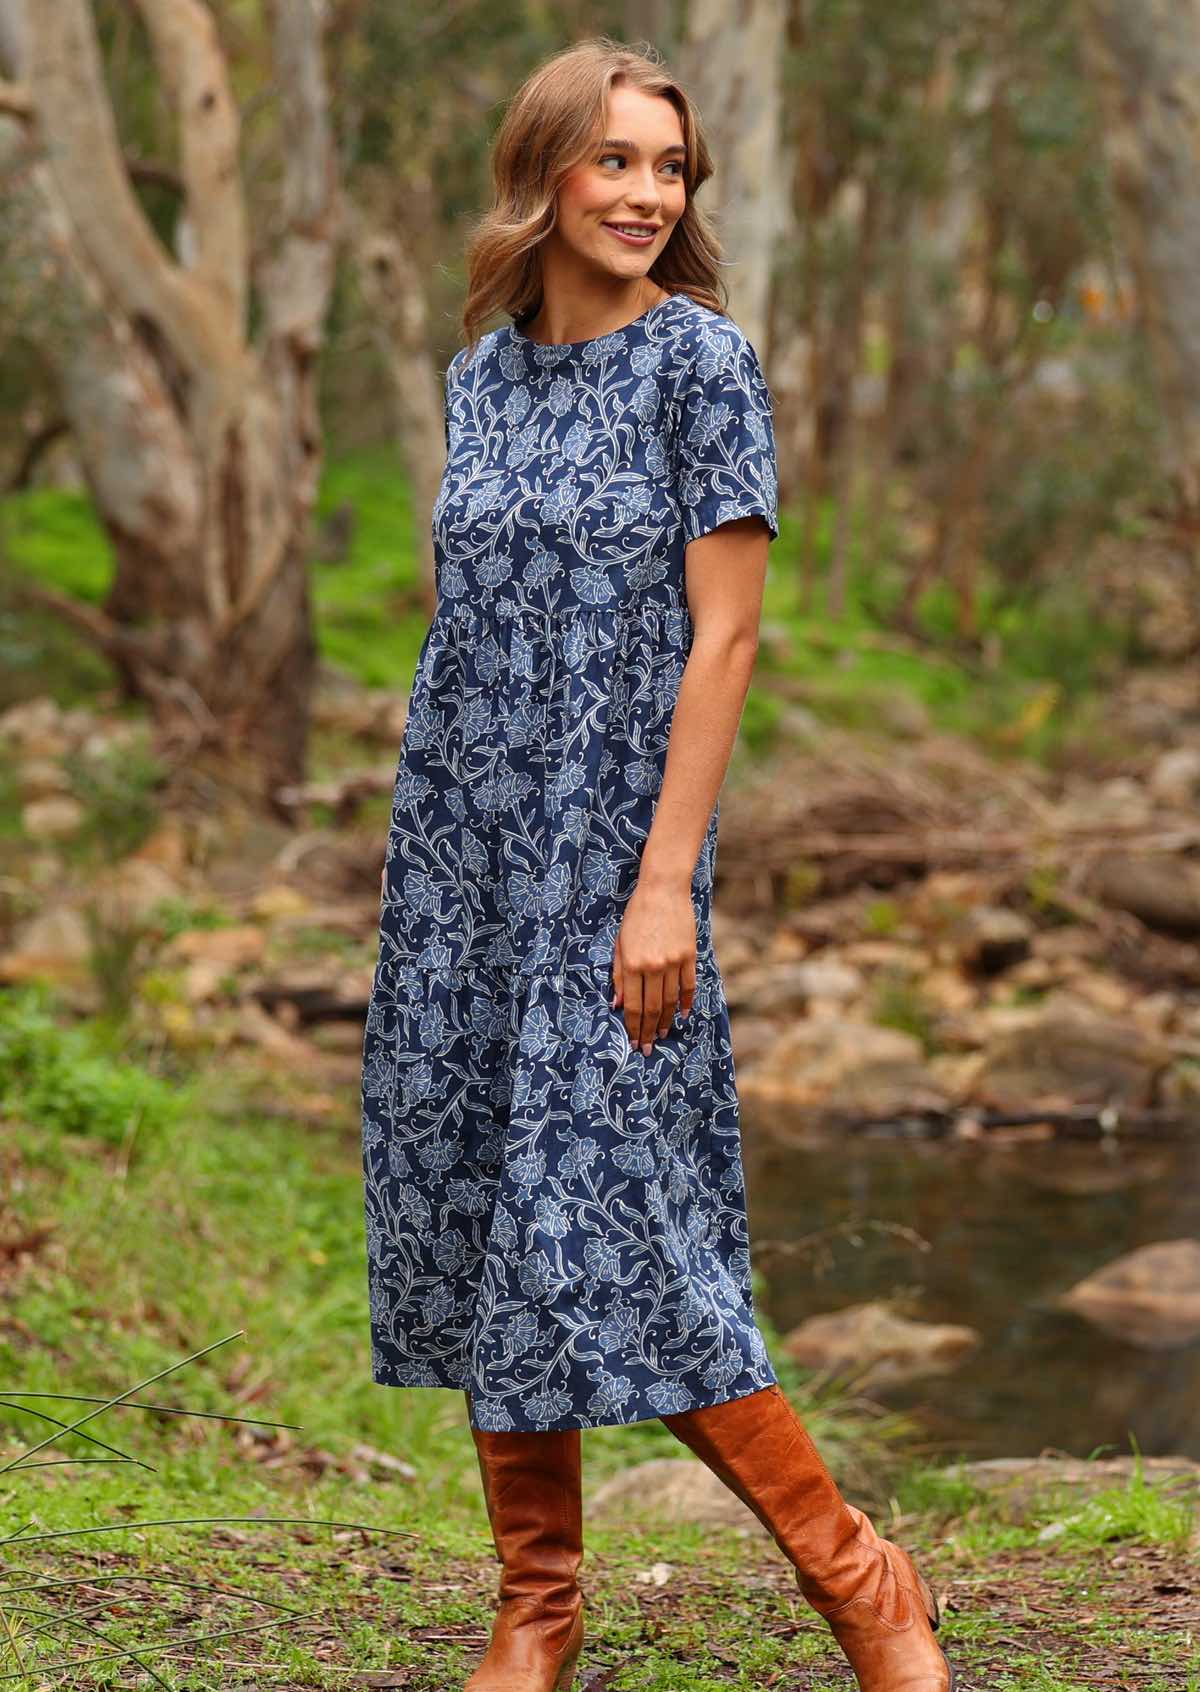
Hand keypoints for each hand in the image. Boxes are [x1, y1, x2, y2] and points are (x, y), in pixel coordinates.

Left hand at [611, 877, 696, 1054]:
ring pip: (670, 1001)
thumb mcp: (620, 944)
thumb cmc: (636, 916)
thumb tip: (616, 1004)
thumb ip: (617, 975)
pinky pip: (688, 986)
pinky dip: (685, 1003)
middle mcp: (652, 966)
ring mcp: (673, 962)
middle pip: (651, 1008)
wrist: (663, 890)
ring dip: (665, 1021)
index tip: (633, 1041)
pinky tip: (682, 1015)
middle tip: (647, 1048)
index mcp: (631, 964)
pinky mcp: (689, 956)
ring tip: (661, 1035)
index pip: (631, 1004)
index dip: (632, 1026)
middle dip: (647, 1031)